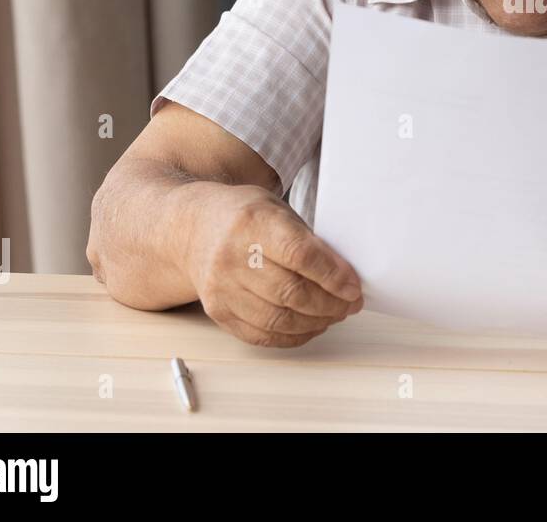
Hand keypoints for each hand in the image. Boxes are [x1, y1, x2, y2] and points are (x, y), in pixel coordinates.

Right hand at [185, 184, 362, 347]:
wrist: (193, 229)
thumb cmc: (243, 217)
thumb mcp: (278, 210)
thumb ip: (308, 240)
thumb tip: (345, 277)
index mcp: (253, 223)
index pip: (299, 254)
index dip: (332, 275)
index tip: (354, 287)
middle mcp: (232, 256)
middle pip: (290, 292)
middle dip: (330, 304)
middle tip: (351, 304)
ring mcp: (221, 287)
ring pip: (277, 319)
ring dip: (315, 323)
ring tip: (334, 315)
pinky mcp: (217, 311)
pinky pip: (260, 335)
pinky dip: (292, 336)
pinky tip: (310, 326)